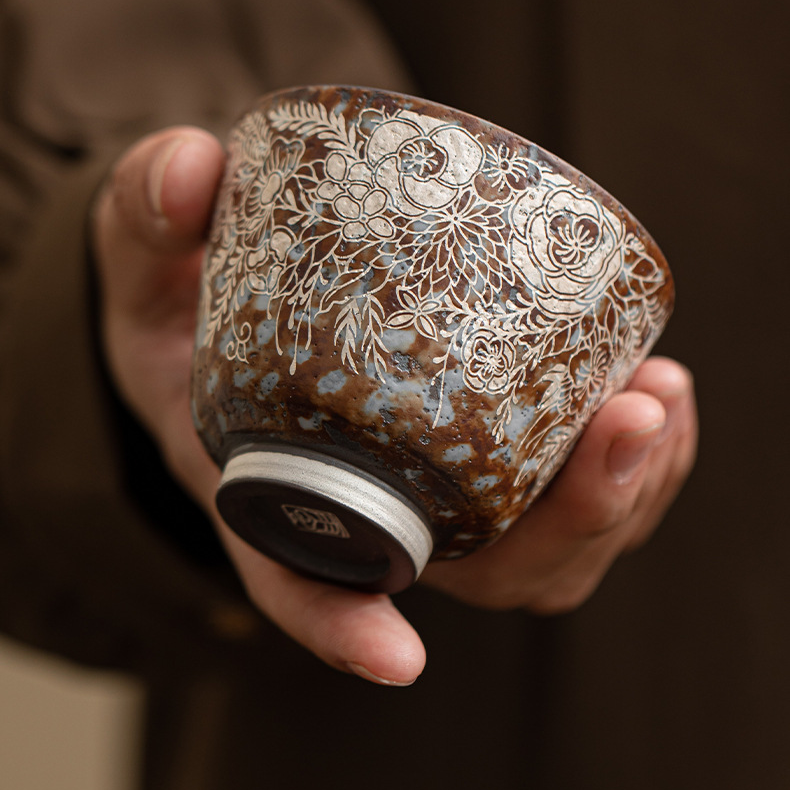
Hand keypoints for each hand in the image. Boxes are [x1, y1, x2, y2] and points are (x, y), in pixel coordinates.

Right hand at [93, 127, 697, 685]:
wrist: (230, 314)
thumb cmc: (184, 309)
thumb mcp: (145, 264)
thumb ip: (150, 214)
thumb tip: (191, 169)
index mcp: (271, 485)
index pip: (298, 574)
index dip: (340, 619)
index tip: (396, 655)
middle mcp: (367, 508)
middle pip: (473, 572)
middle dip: (565, 523)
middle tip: (627, 415)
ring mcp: (435, 490)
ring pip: (542, 553)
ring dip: (623, 495)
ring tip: (660, 395)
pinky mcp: (483, 455)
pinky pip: (569, 504)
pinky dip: (632, 467)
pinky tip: (656, 394)